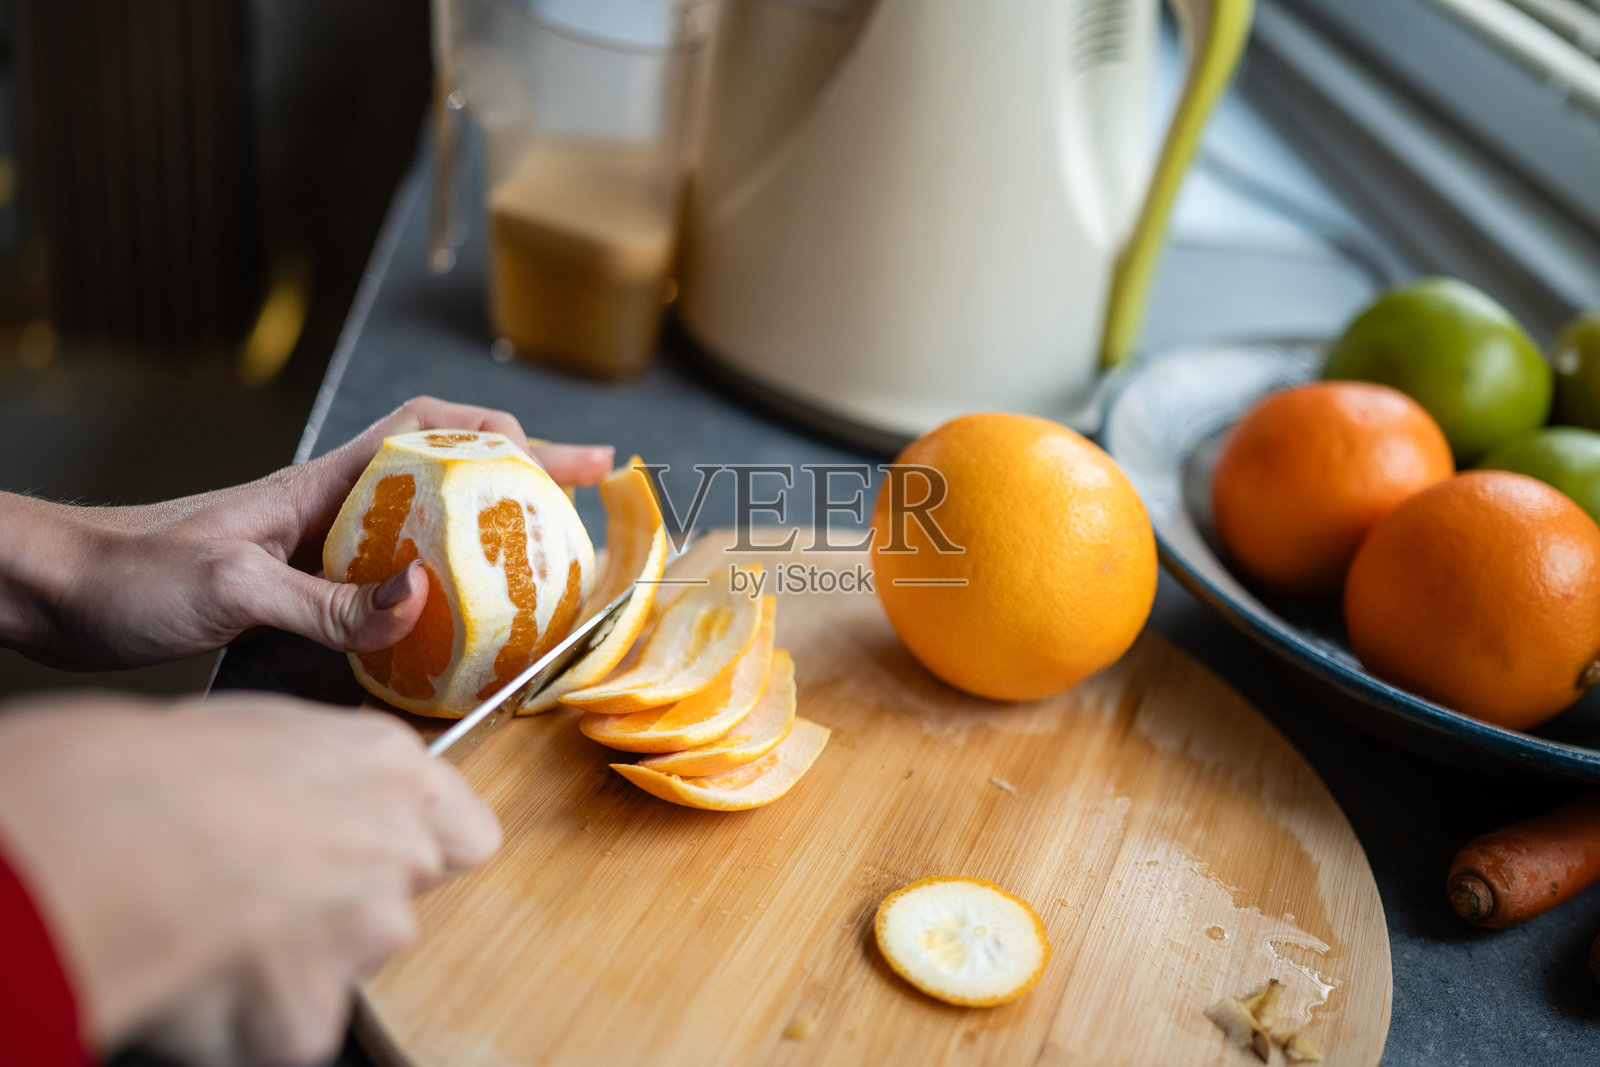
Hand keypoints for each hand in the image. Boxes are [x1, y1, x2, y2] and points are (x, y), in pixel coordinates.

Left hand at [0, 396, 613, 667]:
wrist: (53, 589)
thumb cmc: (125, 572)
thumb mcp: (230, 588)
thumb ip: (326, 600)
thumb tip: (421, 600)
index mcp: (322, 485)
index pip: (434, 430)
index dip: (509, 436)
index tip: (574, 459)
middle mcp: (331, 508)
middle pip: (447, 477)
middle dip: (523, 485)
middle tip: (585, 513)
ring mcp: (317, 546)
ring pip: (424, 529)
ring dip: (485, 540)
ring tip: (540, 573)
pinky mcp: (299, 588)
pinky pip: (387, 582)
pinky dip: (435, 594)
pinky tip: (449, 626)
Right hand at [0, 691, 500, 1063]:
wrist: (107, 835)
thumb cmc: (157, 768)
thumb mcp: (265, 730)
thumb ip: (324, 772)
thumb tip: (314, 791)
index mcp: (392, 770)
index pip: (465, 833)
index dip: (419, 849)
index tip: (370, 852)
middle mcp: (398, 850)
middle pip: (398, 903)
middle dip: (342, 910)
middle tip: (259, 892)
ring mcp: (366, 934)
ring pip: (343, 966)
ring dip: (290, 963)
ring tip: (210, 926)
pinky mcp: (314, 1011)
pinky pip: (284, 1028)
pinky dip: (240, 1017)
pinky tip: (193, 971)